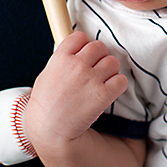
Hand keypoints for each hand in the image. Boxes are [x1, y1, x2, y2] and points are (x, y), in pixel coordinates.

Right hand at [26, 32, 126, 150]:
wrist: (50, 130)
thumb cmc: (45, 106)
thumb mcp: (46, 76)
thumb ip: (61, 61)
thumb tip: (75, 51)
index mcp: (60, 58)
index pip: (80, 37)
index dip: (84, 45)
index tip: (84, 55)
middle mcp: (76, 65)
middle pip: (99, 47)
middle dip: (100, 57)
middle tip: (96, 70)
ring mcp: (90, 79)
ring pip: (113, 62)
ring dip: (111, 71)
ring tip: (103, 82)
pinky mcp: (103, 94)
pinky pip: (121, 80)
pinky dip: (118, 85)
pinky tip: (109, 92)